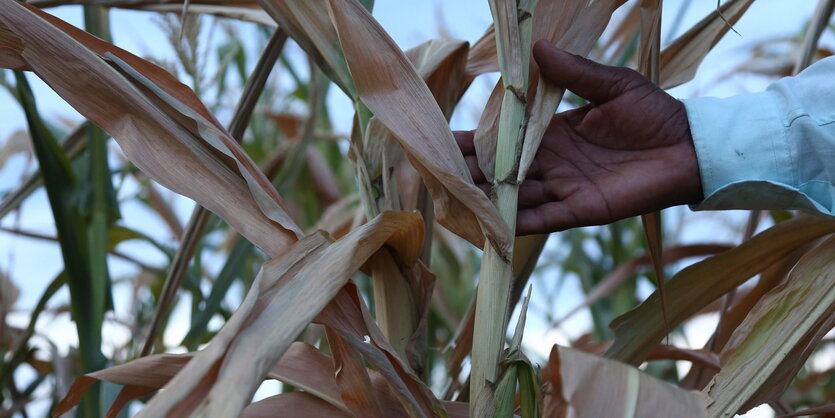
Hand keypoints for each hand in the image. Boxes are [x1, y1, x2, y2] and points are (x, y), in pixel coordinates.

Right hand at [457, 40, 702, 234]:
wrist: (691, 148)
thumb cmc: (655, 113)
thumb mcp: (612, 85)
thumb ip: (574, 71)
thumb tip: (536, 47)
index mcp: (555, 132)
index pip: (505, 138)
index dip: (475, 140)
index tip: (442, 139)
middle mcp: (553, 163)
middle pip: (502, 171)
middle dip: (470, 172)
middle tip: (435, 172)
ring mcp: (564, 189)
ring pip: (515, 196)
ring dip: (486, 198)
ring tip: (453, 198)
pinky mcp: (580, 211)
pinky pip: (542, 219)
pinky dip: (516, 222)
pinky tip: (488, 224)